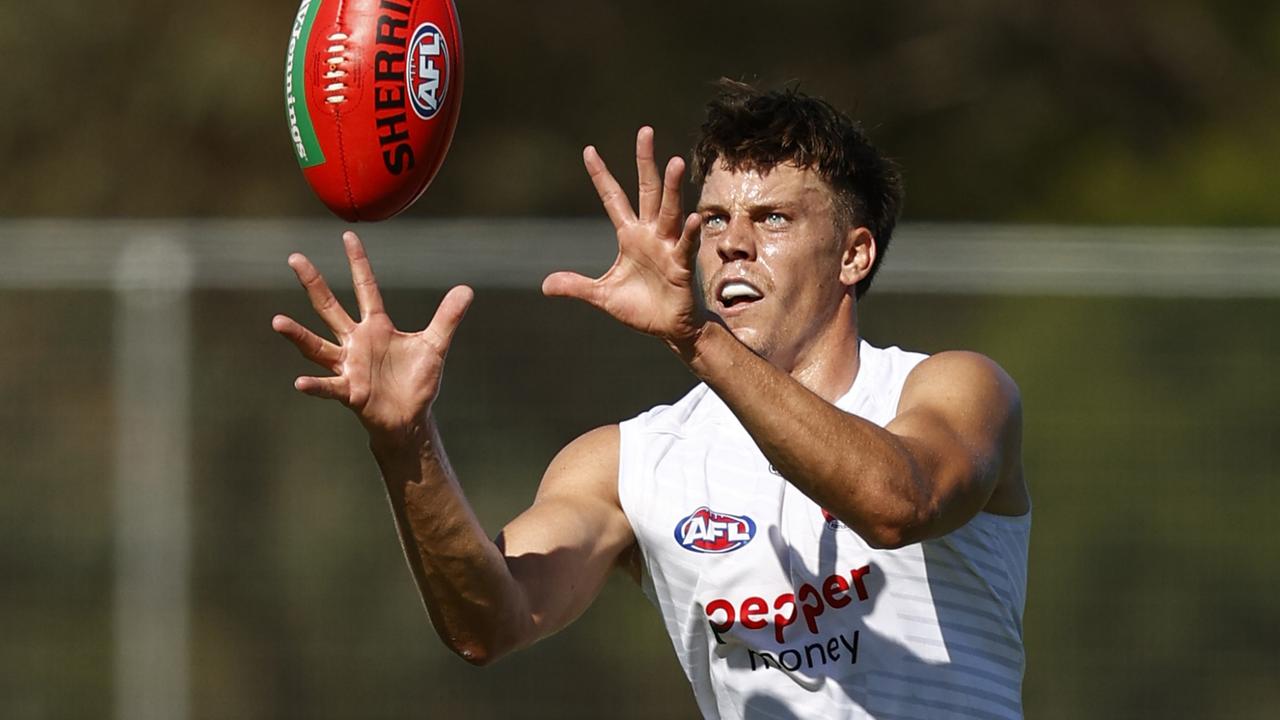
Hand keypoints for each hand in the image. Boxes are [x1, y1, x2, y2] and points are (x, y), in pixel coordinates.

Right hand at [272, 231, 472, 445]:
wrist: (410, 418)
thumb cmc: (417, 381)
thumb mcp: (435, 345)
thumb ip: (447, 318)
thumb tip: (467, 289)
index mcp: (377, 326)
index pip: (366, 287)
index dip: (358, 262)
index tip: (348, 235)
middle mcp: (356, 341)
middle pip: (330, 307)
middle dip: (313, 283)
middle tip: (295, 258)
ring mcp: (349, 366)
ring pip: (318, 346)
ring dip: (298, 335)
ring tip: (277, 321)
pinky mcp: (350, 391)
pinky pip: (329, 386)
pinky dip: (315, 385)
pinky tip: (300, 382)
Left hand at [542, 127, 706, 356]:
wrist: (669, 329)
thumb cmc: (640, 308)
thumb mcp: (602, 296)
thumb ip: (577, 286)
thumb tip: (545, 286)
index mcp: (629, 236)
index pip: (613, 198)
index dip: (601, 175)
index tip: (589, 150)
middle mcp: (649, 234)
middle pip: (648, 191)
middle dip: (645, 162)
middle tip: (644, 131)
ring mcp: (667, 246)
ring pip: (669, 211)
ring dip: (673, 188)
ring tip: (675, 161)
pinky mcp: (681, 265)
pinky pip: (685, 244)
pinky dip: (689, 232)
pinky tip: (693, 217)